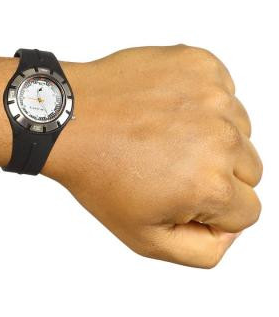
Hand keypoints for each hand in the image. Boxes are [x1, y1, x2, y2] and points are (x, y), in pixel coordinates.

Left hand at [44, 45, 262, 267]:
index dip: (212, 212)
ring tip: (164, 137)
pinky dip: (202, 102)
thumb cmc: (99, 174)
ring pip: (240, 130)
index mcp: (212, 186)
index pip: (247, 211)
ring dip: (212, 136)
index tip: (178, 195)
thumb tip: (230, 231)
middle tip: (169, 167)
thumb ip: (202, 251)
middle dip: (217, 175)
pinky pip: (224, 91)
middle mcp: (223, 138)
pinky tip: (165, 110)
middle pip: (250, 170)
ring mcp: (214, 96)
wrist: (67, 119)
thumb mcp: (145, 238)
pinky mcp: (202, 64)